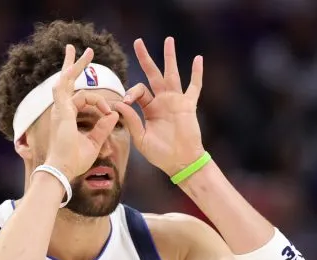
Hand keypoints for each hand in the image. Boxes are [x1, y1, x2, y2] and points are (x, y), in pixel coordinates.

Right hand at [44, 45, 120, 179]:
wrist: (63, 169)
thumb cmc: (75, 160)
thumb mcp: (94, 142)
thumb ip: (103, 127)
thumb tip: (114, 114)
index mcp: (68, 116)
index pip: (81, 99)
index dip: (99, 102)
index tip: (108, 112)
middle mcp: (62, 110)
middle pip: (68, 82)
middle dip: (76, 65)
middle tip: (86, 52)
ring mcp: (60, 108)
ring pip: (66, 80)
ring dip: (75, 64)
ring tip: (85, 51)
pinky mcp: (61, 109)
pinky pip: (67, 87)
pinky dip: (74, 75)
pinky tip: (79, 62)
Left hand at [113, 37, 204, 175]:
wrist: (181, 162)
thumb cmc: (160, 154)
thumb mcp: (140, 138)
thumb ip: (130, 121)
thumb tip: (118, 103)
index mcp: (149, 109)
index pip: (138, 91)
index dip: (130, 92)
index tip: (126, 102)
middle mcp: (162, 101)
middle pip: (152, 74)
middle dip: (145, 58)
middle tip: (138, 41)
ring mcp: (176, 101)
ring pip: (172, 74)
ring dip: (170, 57)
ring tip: (169, 39)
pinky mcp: (188, 105)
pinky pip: (194, 87)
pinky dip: (196, 73)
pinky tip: (198, 59)